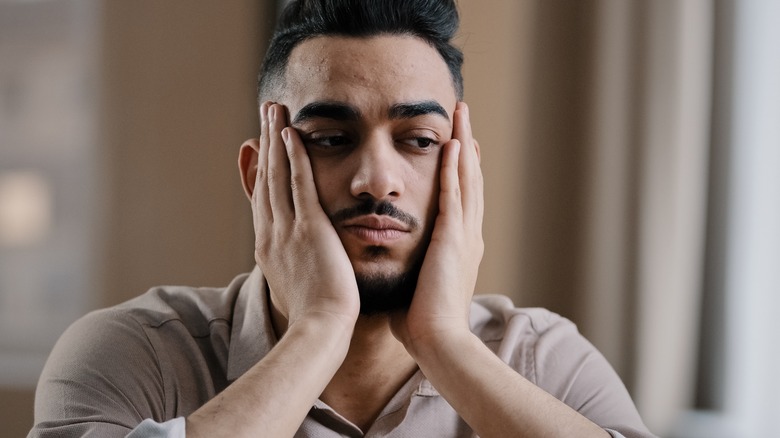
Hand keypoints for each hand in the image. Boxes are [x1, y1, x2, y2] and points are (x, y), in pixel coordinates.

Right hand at [249, 102, 360, 327]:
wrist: (320, 331)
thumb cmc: (316, 320)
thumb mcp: (296, 292)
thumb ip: (296, 272)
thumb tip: (297, 268)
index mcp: (268, 250)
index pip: (262, 201)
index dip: (259, 170)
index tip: (259, 146)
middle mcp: (270, 234)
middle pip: (264, 180)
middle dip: (264, 145)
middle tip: (263, 114)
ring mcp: (286, 229)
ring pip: (277, 175)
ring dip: (274, 139)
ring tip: (274, 108)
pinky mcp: (308, 227)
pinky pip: (299, 183)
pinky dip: (294, 156)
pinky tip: (292, 132)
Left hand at [391, 102, 483, 350]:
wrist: (437, 343)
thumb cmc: (422, 323)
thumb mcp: (416, 286)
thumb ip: (408, 269)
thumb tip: (387, 264)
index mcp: (458, 247)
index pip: (460, 198)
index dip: (461, 169)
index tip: (457, 145)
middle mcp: (467, 235)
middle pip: (469, 180)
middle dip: (466, 146)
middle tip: (465, 117)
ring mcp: (464, 236)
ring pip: (467, 179)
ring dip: (464, 144)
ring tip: (463, 115)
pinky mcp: (455, 240)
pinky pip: (456, 195)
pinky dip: (456, 169)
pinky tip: (455, 144)